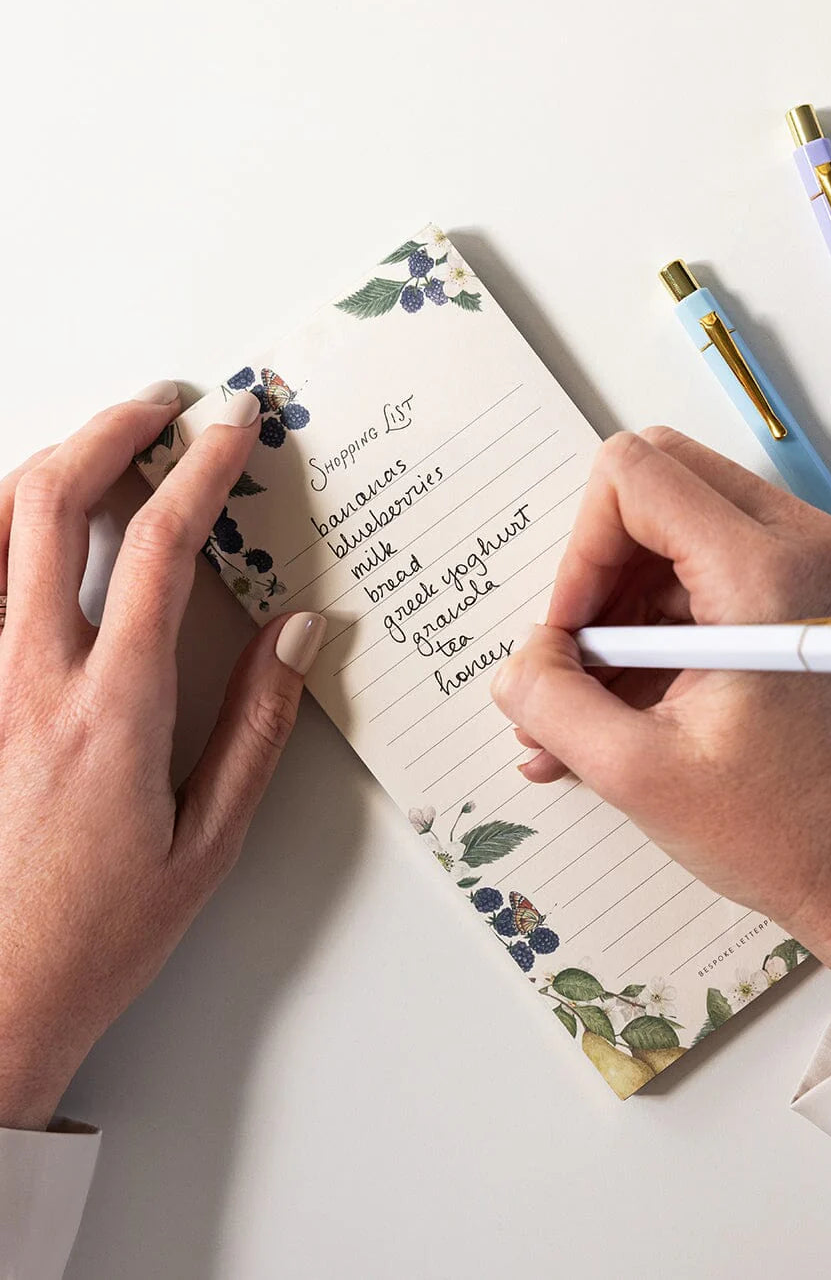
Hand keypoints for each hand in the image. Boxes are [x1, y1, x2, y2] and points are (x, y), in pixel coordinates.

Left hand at [0, 382, 326, 1129]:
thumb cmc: (95, 935)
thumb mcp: (207, 845)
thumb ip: (255, 728)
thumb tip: (295, 635)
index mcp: (110, 712)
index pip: (160, 548)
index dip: (201, 467)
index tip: (231, 425)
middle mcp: (24, 679)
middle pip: (52, 500)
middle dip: (112, 428)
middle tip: (161, 404)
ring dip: (45, 462)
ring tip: (97, 444)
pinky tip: (23, 523)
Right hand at [491, 429, 830, 1032]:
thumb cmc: (784, 833)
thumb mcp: (637, 774)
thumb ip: (551, 702)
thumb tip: (516, 664)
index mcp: (765, 570)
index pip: (633, 476)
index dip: (578, 555)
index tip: (569, 637)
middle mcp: (799, 544)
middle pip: (655, 483)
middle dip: (596, 568)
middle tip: (576, 655)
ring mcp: (806, 567)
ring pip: (671, 531)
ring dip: (615, 611)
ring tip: (580, 709)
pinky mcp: (799, 599)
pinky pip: (698, 575)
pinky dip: (648, 632)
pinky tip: (614, 712)